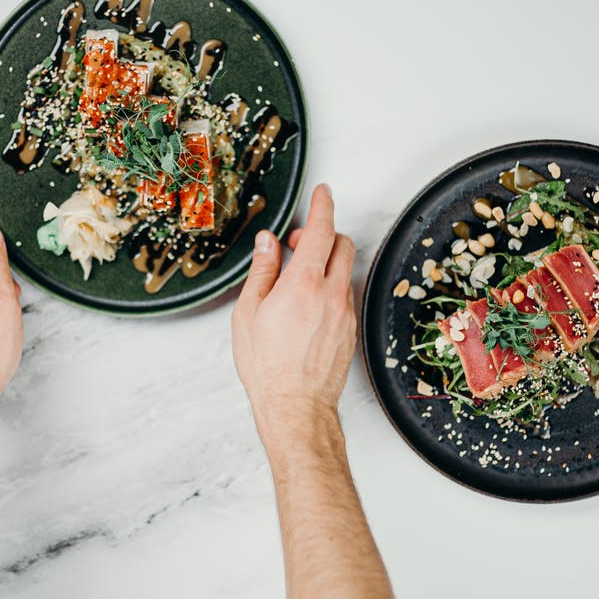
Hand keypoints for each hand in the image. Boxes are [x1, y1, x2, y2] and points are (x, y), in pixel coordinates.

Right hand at [231, 184, 356, 447]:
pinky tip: (307, 304)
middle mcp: (331, 294)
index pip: (321, 230)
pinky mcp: (350, 329)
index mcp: (304, 284)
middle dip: (323, 233)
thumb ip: (262, 271)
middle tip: (297, 242)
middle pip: (341, 244)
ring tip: (296, 279)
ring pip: (343, 270)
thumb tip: (268, 243)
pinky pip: (343, 294)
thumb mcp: (249, 313)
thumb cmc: (268, 366)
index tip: (323, 192)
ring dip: (325, 262)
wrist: (296, 406)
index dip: (323, 205)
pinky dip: (329, 287)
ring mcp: (345, 312)